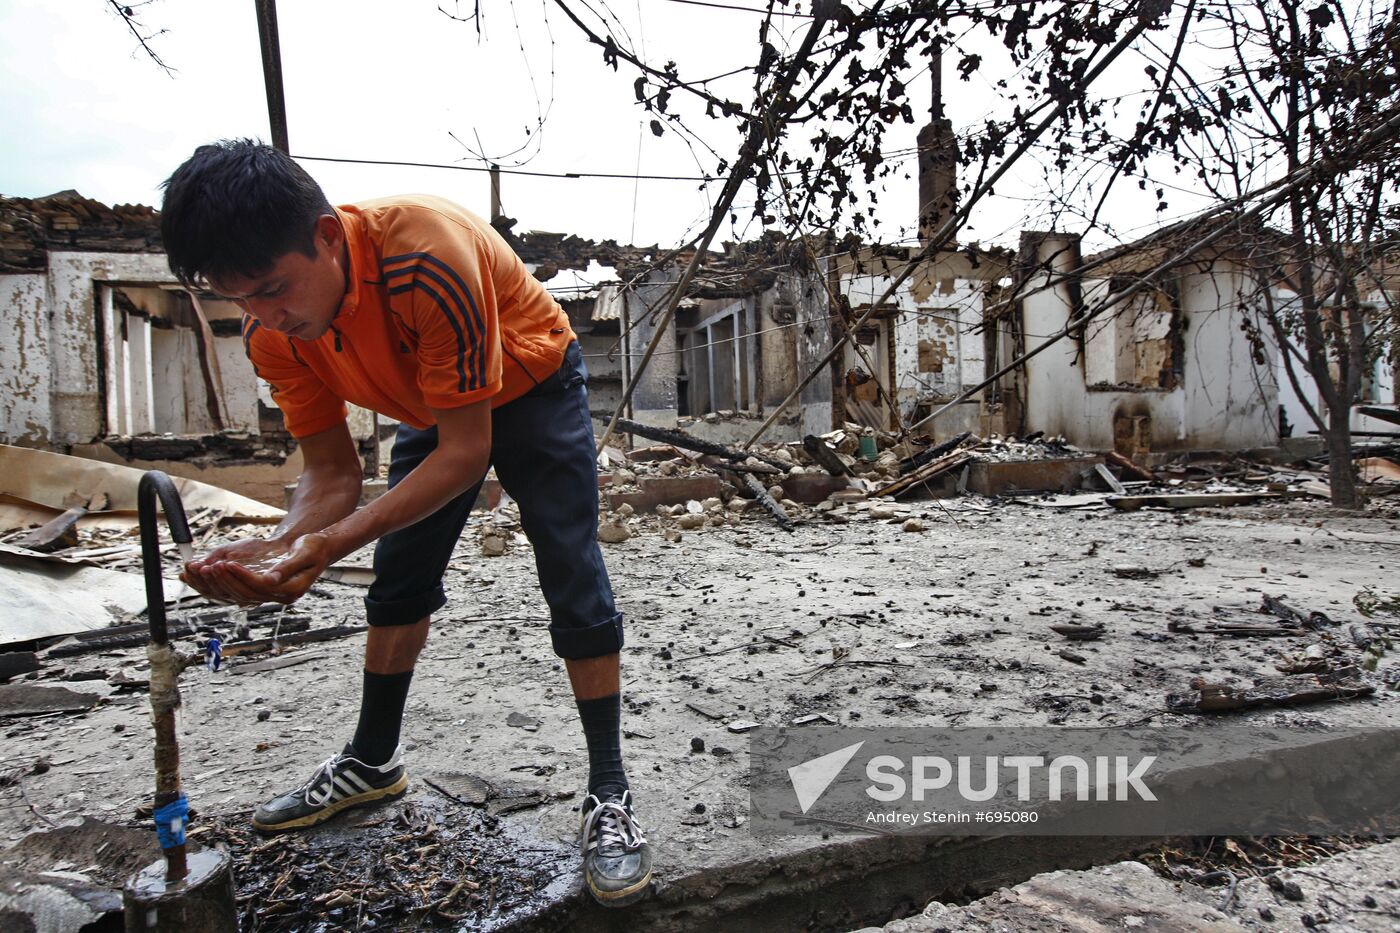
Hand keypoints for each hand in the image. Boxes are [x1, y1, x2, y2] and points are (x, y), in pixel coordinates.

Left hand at [181, 534, 333, 605]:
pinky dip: (223, 585)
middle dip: (227, 580)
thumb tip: (270, 579)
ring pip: (240, 595)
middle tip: (211, 567)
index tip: (227, 563)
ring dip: (221, 583)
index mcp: (292, 590)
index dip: (242, 576)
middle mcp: (281, 596)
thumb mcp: (305, 553)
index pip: (261, 586)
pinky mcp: (264, 590)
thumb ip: (288, 567)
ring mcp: (272, 595)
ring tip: (206, 571)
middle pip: (247, 593)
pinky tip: (208, 576)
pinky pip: (240, 591)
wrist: (320, 548)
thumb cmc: (314, 547)